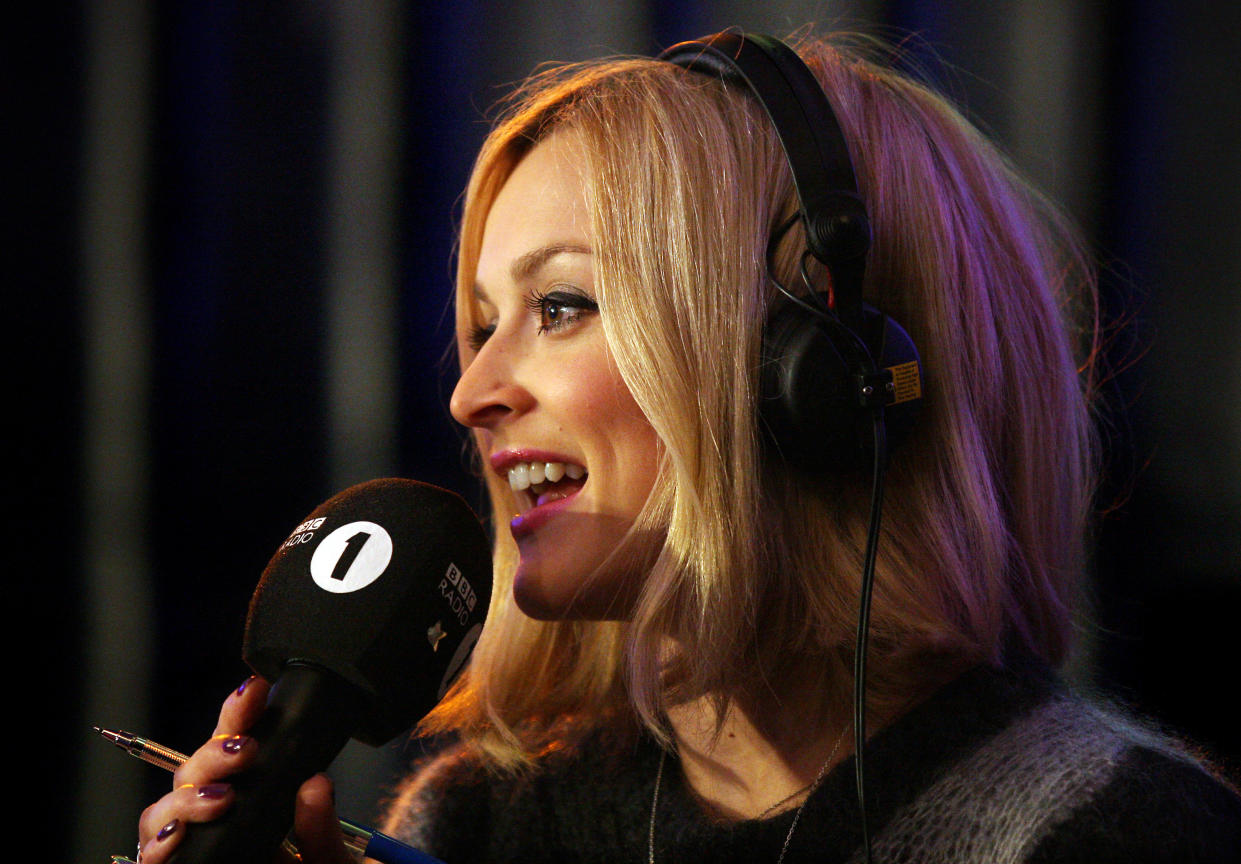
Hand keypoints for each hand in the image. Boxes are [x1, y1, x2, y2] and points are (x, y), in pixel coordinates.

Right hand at [136, 677, 353, 863]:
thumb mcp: (327, 860)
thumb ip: (322, 829)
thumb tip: (315, 785)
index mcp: (251, 794)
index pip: (234, 742)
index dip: (237, 713)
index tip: (255, 690)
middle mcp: (214, 815)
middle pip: (191, 772)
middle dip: (211, 755)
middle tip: (244, 752)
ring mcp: (192, 845)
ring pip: (161, 812)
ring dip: (185, 801)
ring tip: (220, 799)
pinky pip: (150, 859)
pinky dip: (155, 848)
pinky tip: (173, 841)